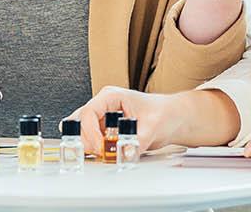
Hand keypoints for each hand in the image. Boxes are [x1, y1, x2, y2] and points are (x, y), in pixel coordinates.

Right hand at [66, 86, 184, 152]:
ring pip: (82, 132)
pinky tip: (108, 153)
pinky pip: (90, 140)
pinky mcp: (104, 130)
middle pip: (79, 122)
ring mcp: (102, 118)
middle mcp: (103, 106)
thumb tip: (124, 152)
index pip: (88, 113)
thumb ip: (138, 141)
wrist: (172, 118)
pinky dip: (95, 149)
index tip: (100, 147)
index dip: (91, 133)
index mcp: (111, 97)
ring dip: (90, 145)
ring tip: (107, 153)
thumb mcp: (153, 127)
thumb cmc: (163, 113)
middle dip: (87, 140)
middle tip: (101, 152)